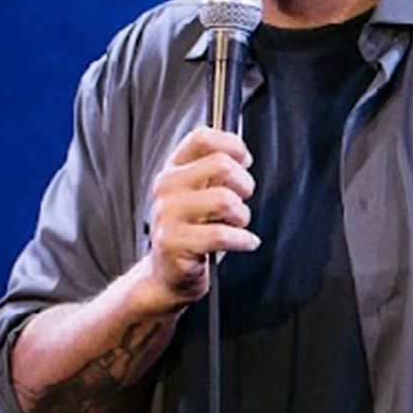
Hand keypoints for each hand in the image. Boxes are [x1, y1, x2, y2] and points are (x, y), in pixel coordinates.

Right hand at [145, 126, 259, 309]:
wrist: (167, 274)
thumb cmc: (194, 231)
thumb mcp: (202, 193)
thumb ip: (218, 169)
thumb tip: (242, 153)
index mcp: (174, 168)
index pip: (202, 137)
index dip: (232, 146)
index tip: (244, 162)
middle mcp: (166, 186)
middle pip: (221, 165)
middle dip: (244, 184)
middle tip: (242, 202)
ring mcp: (167, 214)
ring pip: (225, 200)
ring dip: (242, 215)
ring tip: (237, 225)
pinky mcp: (173, 242)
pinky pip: (221, 235)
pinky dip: (243, 240)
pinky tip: (246, 242)